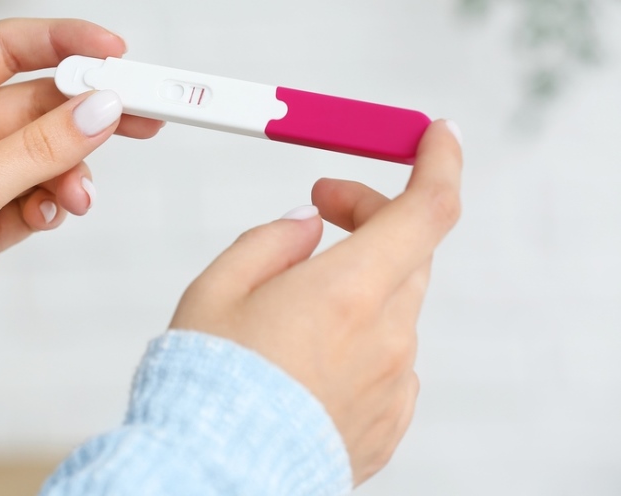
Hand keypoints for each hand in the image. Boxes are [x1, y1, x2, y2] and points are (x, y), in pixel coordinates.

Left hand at [0, 19, 162, 395]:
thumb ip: (38, 149)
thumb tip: (101, 109)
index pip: (5, 49)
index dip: (63, 43)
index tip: (115, 54)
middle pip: (34, 105)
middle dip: (84, 115)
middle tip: (141, 117)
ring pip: (40, 157)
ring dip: (68, 173)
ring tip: (78, 199)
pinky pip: (32, 199)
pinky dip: (50, 206)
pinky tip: (50, 217)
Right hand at [171, 120, 462, 484]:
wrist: (215, 475)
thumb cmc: (207, 384)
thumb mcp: (216, 289)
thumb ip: (271, 241)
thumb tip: (308, 226)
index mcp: (347, 292)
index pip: (427, 209)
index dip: (439, 161)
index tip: (436, 134)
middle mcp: (386, 336)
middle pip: (408, 251)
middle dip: (371, 216)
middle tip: (320, 208)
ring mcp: (394, 383)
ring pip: (394, 305)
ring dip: (358, 282)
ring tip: (292, 300)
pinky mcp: (389, 421)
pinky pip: (390, 359)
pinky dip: (361, 336)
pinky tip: (309, 355)